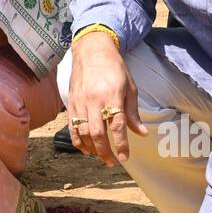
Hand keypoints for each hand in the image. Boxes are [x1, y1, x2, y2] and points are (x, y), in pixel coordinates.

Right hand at [66, 33, 147, 166]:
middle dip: (105, 151)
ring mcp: (80, 102)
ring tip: (101, 156)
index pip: (117, 125)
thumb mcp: (129, 87)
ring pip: (83, 132)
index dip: (121, 144)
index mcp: (112, 95)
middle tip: (112, 161)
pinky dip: (77, 140)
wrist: (91, 51)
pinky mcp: (70, 103)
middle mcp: (94, 100)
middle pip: (97, 133)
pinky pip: (72, 126)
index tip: (125, 157)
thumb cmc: (114, 68)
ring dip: (92, 148)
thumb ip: (133, 112)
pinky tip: (85, 148)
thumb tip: (141, 133)